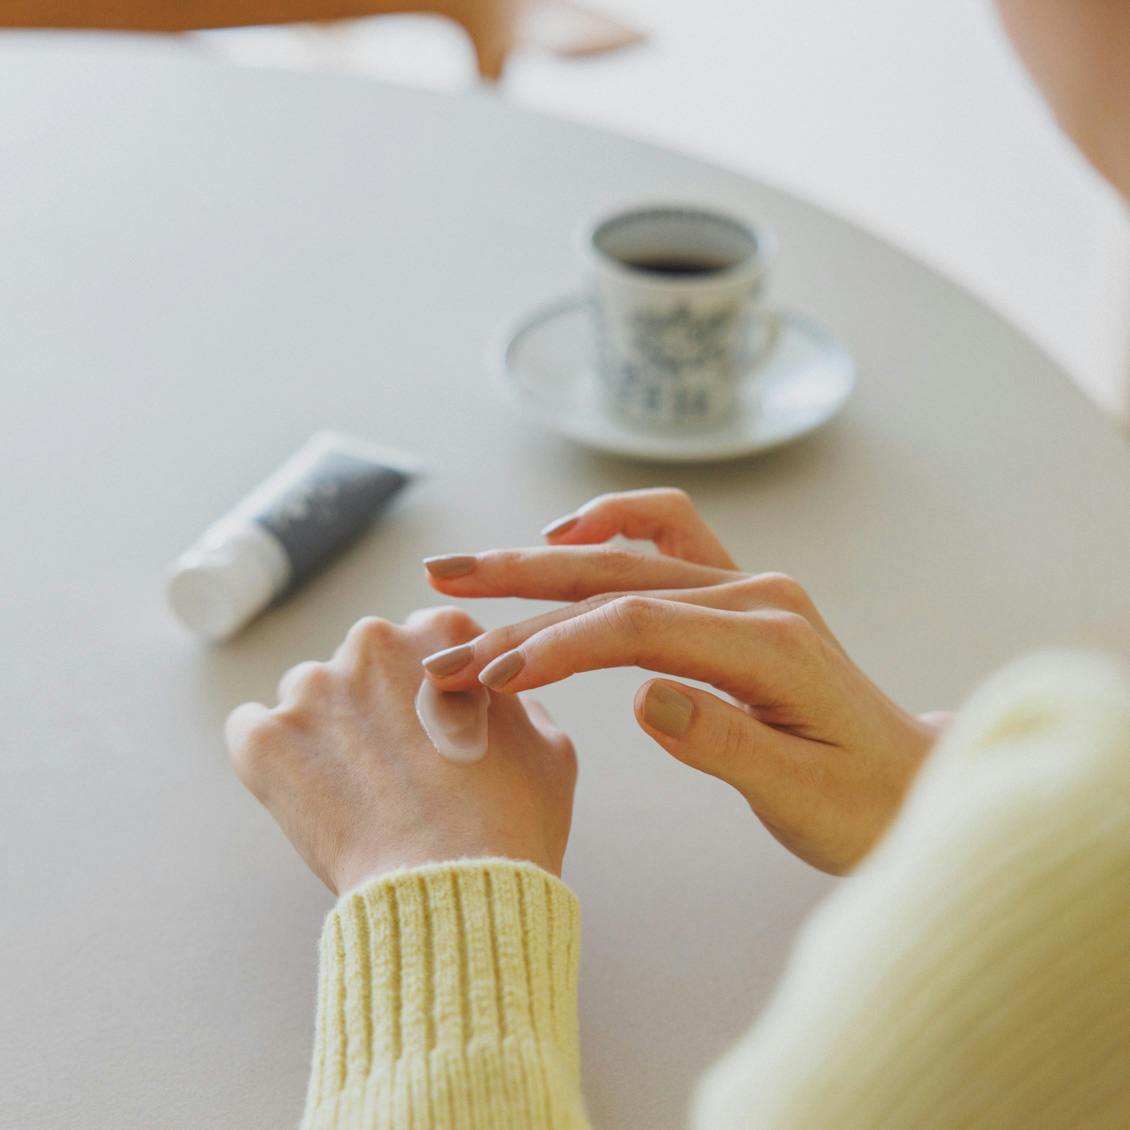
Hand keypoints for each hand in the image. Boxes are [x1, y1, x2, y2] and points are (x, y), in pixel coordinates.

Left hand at [225, 608, 576, 894]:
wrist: (456, 891)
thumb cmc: (511, 824)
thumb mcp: (551, 748)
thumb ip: (518, 701)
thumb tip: (497, 697)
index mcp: (443, 632)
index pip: (425, 640)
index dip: (430, 687)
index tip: (432, 727)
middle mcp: (374, 642)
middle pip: (362, 662)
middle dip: (374, 703)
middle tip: (397, 767)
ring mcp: (314, 688)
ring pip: (307, 695)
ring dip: (324, 730)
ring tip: (355, 791)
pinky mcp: (266, 739)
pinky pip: (251, 729)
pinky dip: (272, 756)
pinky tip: (304, 790)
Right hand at [422, 489, 943, 874]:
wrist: (910, 782)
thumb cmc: (861, 804)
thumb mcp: (801, 797)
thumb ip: (723, 742)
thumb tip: (644, 696)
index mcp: (769, 643)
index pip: (638, 626)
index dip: (556, 645)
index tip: (489, 674)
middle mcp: (756, 595)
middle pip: (617, 575)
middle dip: (520, 589)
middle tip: (441, 597)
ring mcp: (747, 586)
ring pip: (627, 552)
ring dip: (543, 557)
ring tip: (470, 570)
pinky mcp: (737, 595)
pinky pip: (666, 535)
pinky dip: (609, 528)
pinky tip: (561, 541)